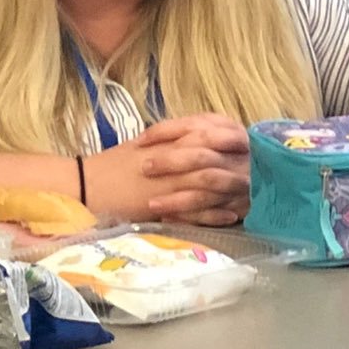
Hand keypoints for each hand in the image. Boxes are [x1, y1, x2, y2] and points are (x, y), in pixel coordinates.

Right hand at [85, 114, 250, 225]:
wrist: (88, 185)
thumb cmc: (116, 164)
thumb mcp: (148, 144)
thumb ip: (176, 139)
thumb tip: (204, 137)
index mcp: (170, 140)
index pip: (210, 133)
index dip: (234, 139)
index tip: (250, 144)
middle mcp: (174, 160)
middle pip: (217, 158)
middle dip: (239, 165)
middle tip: (260, 171)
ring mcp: (171, 184)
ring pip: (212, 185)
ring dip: (233, 191)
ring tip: (250, 196)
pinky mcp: (166, 207)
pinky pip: (199, 212)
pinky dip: (217, 214)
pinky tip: (231, 215)